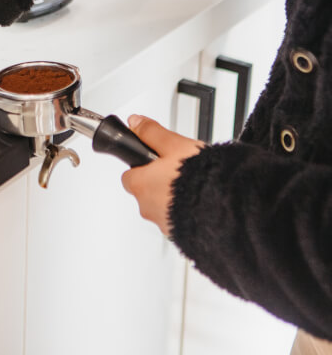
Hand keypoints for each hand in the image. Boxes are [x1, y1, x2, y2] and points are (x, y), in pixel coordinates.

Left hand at [121, 115, 203, 235]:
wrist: (229, 208)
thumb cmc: (202, 178)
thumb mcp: (175, 145)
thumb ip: (152, 133)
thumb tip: (135, 123)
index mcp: (141, 185)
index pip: (130, 175)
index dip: (143, 166)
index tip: (157, 161)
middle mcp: (148, 208)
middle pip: (146, 192)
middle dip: (160, 182)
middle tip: (182, 171)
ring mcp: (164, 225)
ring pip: (163, 208)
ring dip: (175, 198)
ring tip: (198, 186)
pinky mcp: (182, 237)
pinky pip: (180, 222)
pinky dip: (188, 213)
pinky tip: (204, 202)